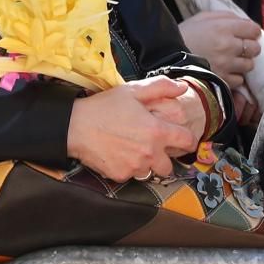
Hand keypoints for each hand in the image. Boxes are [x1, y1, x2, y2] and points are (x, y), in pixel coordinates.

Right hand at [67, 82, 199, 182]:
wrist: (75, 127)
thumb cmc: (104, 107)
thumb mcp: (133, 90)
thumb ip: (161, 87)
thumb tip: (182, 88)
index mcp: (157, 132)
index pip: (187, 142)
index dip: (188, 141)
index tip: (184, 140)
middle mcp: (150, 153)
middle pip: (170, 166)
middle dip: (165, 158)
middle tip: (153, 147)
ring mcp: (135, 167)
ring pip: (150, 172)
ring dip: (146, 164)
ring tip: (133, 150)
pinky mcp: (121, 176)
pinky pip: (131, 175)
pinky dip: (128, 167)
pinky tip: (119, 154)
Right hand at [178, 11, 260, 90]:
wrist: (166, 57)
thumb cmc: (184, 35)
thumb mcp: (201, 18)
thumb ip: (224, 16)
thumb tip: (243, 21)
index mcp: (223, 27)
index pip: (254, 29)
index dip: (251, 31)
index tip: (245, 34)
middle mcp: (227, 46)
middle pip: (255, 48)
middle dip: (249, 47)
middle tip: (238, 47)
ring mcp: (225, 65)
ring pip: (249, 65)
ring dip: (242, 63)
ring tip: (230, 60)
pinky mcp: (221, 80)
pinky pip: (239, 80)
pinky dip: (234, 76)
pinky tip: (224, 70)